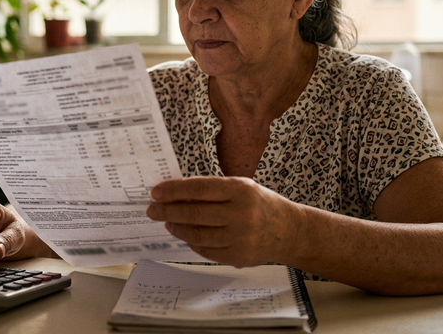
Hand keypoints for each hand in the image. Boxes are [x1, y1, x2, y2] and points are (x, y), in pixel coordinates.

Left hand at [146, 177, 299, 266]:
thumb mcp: (242, 187)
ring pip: (197, 234)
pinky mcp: (238, 256)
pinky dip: (192, 242)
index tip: (156, 192)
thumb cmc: (261, 204)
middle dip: (168, 211)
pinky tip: (186, 235)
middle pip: (195, 213)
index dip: (174, 191)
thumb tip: (177, 194)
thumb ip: (214, 191)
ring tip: (167, 222)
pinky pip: (206, 250)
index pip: (199, 189)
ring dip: (177, 228)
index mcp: (241, 190)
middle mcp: (241, 214)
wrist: (290, 230)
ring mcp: (240, 238)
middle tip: (152, 209)